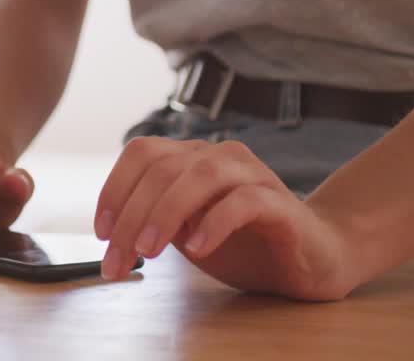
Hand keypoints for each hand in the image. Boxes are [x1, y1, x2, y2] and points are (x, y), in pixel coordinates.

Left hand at [94, 136, 354, 299]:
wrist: (312, 259)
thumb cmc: (243, 243)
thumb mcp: (186, 231)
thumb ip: (154, 219)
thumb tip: (111, 228)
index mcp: (192, 157)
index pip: (142, 153)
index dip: (114, 188)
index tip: (101, 233)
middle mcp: (220, 156)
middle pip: (163, 169)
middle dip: (131, 216)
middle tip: (117, 261)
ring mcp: (253, 175)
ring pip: (201, 175)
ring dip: (165, 213)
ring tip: (148, 251)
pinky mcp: (282, 204)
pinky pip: (245, 202)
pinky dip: (215, 222)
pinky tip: (196, 249)